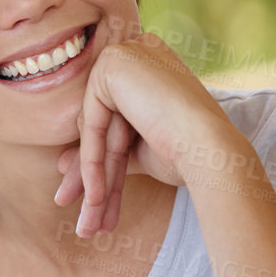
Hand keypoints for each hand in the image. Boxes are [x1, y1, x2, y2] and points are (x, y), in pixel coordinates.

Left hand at [52, 27, 232, 237]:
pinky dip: (91, 162)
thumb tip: (62, 164)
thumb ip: (103, 150)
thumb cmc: (186, 152)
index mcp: (148, 65)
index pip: (112, 120)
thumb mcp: (137, 150)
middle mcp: (136, 51)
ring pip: (95, 129)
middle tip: (88, 222)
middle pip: (101, 125)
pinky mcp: (113, 65)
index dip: (102, 165)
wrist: (213, 150)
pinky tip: (94, 198)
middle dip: (92, 178)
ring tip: (90, 225)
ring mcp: (125, 53)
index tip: (94, 202)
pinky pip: (92, 123)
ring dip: (91, 181)